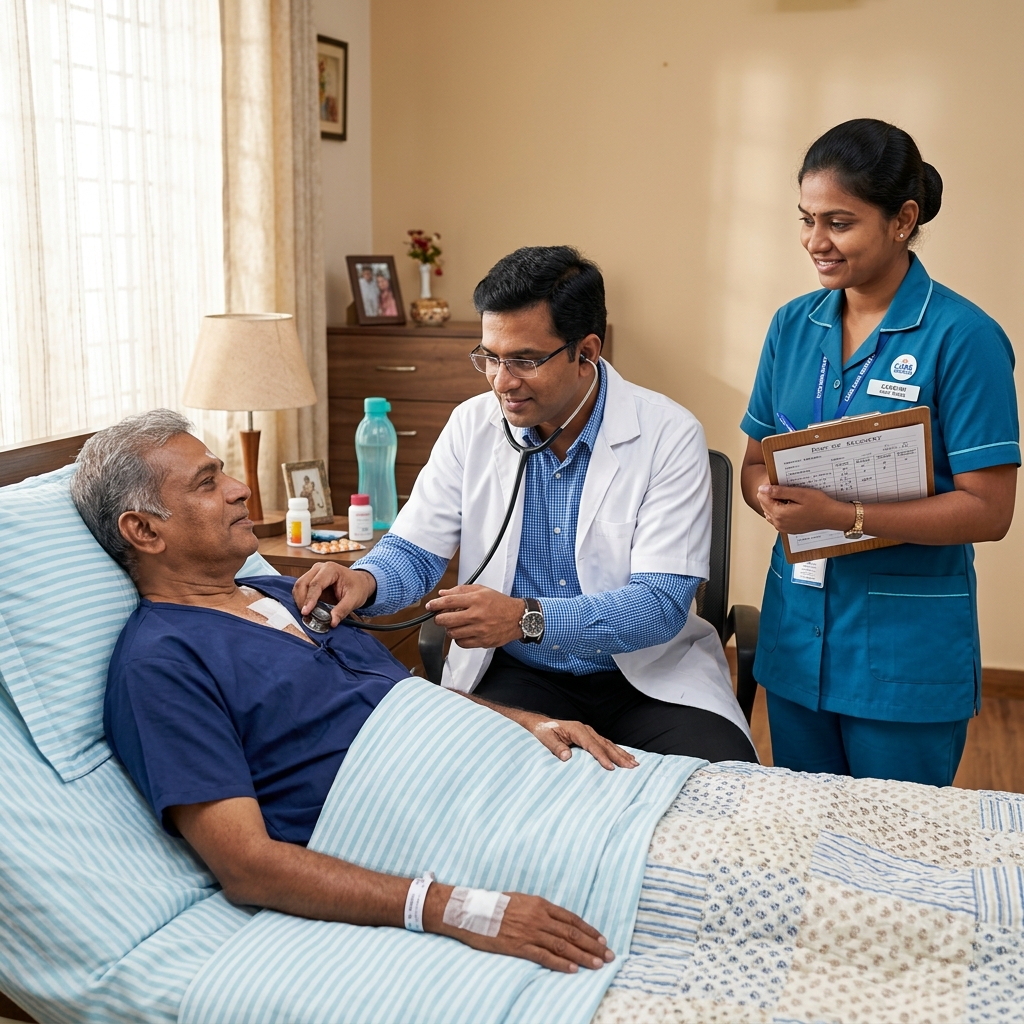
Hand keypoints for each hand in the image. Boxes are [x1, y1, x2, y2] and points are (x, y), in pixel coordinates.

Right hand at [292, 563, 377, 625]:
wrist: (360, 582)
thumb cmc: (358, 587)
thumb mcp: (355, 599)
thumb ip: (343, 610)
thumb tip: (332, 622)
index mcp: (331, 569)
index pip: (315, 584)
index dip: (309, 599)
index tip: (305, 612)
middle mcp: (319, 568)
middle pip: (302, 584)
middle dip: (302, 601)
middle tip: (306, 616)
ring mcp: (313, 573)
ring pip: (298, 587)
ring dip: (300, 601)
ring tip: (308, 614)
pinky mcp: (311, 581)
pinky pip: (301, 591)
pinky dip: (302, 601)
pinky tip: (308, 610)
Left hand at [425, 585, 525, 647]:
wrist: (518, 618)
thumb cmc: (500, 603)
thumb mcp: (482, 590)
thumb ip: (461, 590)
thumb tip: (442, 594)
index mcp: (476, 600)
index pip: (449, 601)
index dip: (435, 604)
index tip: (430, 606)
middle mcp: (477, 615)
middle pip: (446, 620)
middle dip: (439, 618)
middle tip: (440, 617)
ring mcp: (479, 630)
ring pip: (452, 633)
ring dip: (449, 629)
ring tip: (455, 624)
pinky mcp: (482, 641)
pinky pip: (461, 643)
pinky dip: (458, 639)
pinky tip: (463, 632)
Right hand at [429, 886, 614, 972]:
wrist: (469, 911)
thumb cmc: (494, 905)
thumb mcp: (520, 900)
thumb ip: (538, 909)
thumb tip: (554, 919)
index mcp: (540, 903)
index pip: (571, 918)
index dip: (589, 930)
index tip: (602, 940)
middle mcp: (538, 916)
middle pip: (571, 932)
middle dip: (593, 945)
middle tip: (609, 955)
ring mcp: (529, 931)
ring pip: (562, 944)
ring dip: (582, 955)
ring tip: (597, 964)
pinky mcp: (518, 945)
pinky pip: (543, 955)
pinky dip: (560, 963)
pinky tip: (572, 969)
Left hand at [523, 712, 637, 769]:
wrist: (539, 723)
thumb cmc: (542, 731)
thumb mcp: (545, 739)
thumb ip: (556, 747)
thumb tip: (567, 757)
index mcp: (576, 730)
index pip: (592, 745)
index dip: (601, 757)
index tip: (610, 768)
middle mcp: (585, 730)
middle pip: (605, 744)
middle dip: (618, 756)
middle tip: (632, 767)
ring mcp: (588, 732)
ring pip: (608, 744)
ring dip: (621, 753)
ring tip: (634, 763)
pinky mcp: (588, 736)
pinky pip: (605, 744)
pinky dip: (615, 750)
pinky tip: (623, 756)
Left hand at [756, 484, 855, 534]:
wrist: (832, 517)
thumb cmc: (819, 504)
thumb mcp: (799, 494)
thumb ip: (779, 492)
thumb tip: (761, 489)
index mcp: (779, 514)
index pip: (762, 497)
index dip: (769, 488)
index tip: (781, 484)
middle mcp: (779, 523)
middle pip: (764, 505)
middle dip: (772, 496)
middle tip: (787, 490)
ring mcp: (783, 528)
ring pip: (770, 512)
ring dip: (775, 503)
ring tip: (790, 497)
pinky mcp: (788, 529)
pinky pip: (777, 519)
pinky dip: (780, 511)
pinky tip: (791, 505)